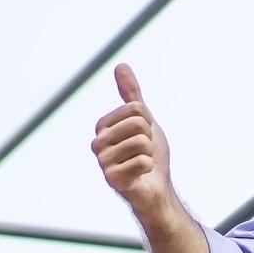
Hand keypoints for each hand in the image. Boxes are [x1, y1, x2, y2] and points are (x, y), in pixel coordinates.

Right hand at [92, 64, 173, 217]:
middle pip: (138, 123)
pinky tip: (140, 176)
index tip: (143, 136)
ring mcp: (103, 162)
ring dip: (150, 154)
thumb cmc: (148, 154)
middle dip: (149, 138)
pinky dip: (148, 168)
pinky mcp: (112, 180)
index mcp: (102, 126)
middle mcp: (97, 143)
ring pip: (141, 142)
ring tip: (142, 163)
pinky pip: (143, 161)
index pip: (135, 108)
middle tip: (144, 152)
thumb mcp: (143, 119)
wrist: (155, 187)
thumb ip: (131, 94)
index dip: (148, 122)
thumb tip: (120, 65)